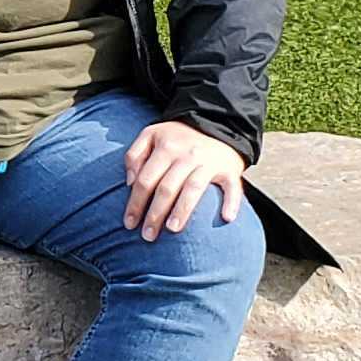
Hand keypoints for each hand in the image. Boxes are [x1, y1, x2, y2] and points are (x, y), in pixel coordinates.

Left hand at [121, 122, 246, 241]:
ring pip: (193, 188)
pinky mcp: (229, 169)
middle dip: (155, 214)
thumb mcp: (151, 135)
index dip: (135, 203)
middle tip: (147, 236)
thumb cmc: (177, 138)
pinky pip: (232, 187)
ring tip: (172, 229)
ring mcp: (209, 162)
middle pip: (167, 187)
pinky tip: (227, 218)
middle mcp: (187, 155)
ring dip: (182, 210)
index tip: (129, 224)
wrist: (216, 124)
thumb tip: (129, 182)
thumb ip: (134, 156)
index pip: (146, 180)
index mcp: (165, 148)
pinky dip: (231, 202)